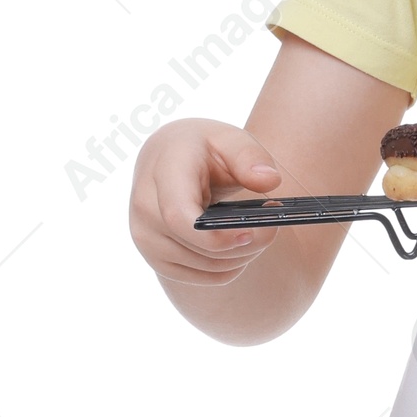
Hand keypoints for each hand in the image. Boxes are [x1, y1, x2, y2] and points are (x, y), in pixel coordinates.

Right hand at [129, 117, 283, 289]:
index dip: (217, 236)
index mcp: (163, 172)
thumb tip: (269, 181)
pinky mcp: (156, 258)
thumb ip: (250, 156)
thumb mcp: (229, 138)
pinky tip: (237, 245)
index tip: (250, 231)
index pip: (180, 218)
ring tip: (255, 230)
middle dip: (245, 244)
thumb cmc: (203, 148)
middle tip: (272, 226)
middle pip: (201, 248)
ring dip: (241, 256)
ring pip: (207, 267)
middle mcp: (144, 207)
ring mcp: (145, 237)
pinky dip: (228, 267)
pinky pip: (203, 278)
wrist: (167, 158)